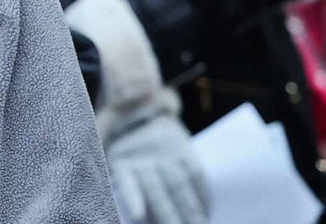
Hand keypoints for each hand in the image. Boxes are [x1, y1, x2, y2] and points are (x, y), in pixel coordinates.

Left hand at [105, 96, 208, 223]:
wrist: (140, 113)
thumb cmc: (128, 153)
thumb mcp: (118, 164)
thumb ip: (129, 188)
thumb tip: (143, 217)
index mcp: (121, 163)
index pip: (128, 182)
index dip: (133, 198)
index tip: (139, 215)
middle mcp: (142, 157)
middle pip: (158, 190)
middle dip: (170, 216)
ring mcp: (163, 151)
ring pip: (178, 184)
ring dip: (190, 210)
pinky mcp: (182, 147)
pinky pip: (195, 172)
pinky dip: (203, 194)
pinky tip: (207, 209)